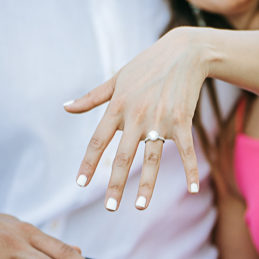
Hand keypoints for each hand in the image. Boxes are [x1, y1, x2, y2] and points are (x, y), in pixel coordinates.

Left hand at [66, 27, 209, 210]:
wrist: (182, 51)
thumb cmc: (146, 65)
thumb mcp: (116, 78)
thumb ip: (91, 97)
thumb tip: (65, 107)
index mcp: (118, 105)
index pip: (99, 139)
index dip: (89, 163)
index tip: (81, 184)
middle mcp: (137, 115)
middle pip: (124, 156)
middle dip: (116, 184)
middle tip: (110, 207)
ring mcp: (161, 119)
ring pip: (152, 158)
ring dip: (147, 184)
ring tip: (139, 206)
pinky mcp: (183, 120)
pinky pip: (186, 150)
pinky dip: (190, 170)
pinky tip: (192, 190)